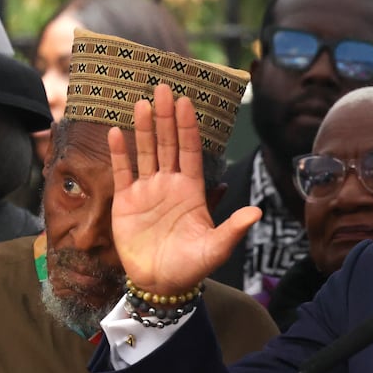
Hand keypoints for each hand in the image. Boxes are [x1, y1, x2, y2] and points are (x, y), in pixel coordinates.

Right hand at [108, 83, 260, 295]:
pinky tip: (115, 131)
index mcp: (192, 190)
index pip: (191, 151)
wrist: (160, 284)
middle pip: (168, 144)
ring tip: (141, 102)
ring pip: (145, 152)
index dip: (188, 127)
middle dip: (166, 117)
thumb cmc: (191, 266)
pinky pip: (123, 172)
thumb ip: (233, 229)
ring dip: (143, 128)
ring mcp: (147, 191)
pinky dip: (119, 153)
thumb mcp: (216, 249)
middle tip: (164, 88)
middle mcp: (170, 184)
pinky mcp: (125, 202)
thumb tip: (257, 213)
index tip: (187, 102)